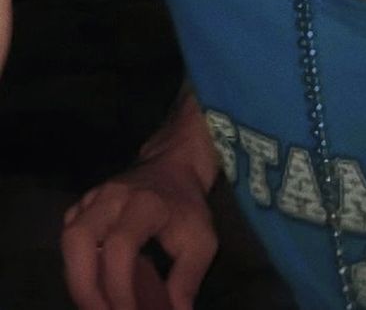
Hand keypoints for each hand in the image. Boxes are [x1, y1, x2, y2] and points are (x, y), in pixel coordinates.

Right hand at [62, 159, 217, 309]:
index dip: (119, 288)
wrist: (176, 164)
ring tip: (96, 304)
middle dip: (83, 286)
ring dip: (76, 277)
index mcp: (145, 204)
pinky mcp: (84, 202)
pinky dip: (74, 261)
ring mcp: (95, 196)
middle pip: (78, 238)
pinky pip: (68, 233)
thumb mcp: (202, 241)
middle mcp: (113, 196)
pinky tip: (92, 279)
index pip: (120, 247)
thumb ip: (187, 279)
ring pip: (68, 236)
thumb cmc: (188, 206)